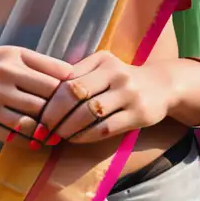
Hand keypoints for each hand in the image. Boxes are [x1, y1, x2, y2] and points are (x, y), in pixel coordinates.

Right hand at [0, 44, 73, 142]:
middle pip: (44, 103)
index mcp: (13, 59)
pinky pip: (12, 136)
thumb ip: (41, 62)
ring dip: (46, 133)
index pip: (53, 79)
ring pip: (30, 123)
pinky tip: (36, 143)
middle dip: (61, 116)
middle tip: (73, 126)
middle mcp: (2, 78)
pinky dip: (27, 142)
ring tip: (57, 136)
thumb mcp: (10, 54)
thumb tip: (74, 75)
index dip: (70, 94)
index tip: (80, 104)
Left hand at [34, 51, 173, 145]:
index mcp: (103, 61)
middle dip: (55, 115)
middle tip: (42, 129)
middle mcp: (116, 75)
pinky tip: (75, 139)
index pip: (69, 80)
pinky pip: (106, 128)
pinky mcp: (138, 115)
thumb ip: (79, 73)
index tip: (37, 112)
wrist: (162, 85)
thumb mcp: (103, 66)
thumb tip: (45, 91)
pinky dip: (86, 136)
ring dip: (68, 128)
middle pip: (76, 95)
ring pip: (90, 113)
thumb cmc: (121, 77)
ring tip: (56, 136)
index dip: (50, 99)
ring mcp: (129, 95)